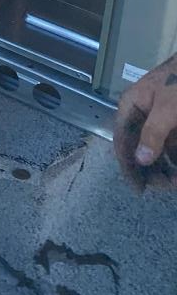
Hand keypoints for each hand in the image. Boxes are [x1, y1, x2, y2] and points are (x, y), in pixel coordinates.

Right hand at [114, 55, 176, 189]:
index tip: (138, 188)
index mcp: (131, 106)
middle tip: (166, 186)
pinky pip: (171, 147)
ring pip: (157, 151)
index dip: (128, 165)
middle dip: (152, 170)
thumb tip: (141, 160)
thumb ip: (153, 133)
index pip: (122, 140)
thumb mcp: (166, 107)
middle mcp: (142, 114)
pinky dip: (174, 159)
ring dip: (166, 168)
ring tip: (176, 180)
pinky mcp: (173, 124)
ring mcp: (159, 120)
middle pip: (139, 148)